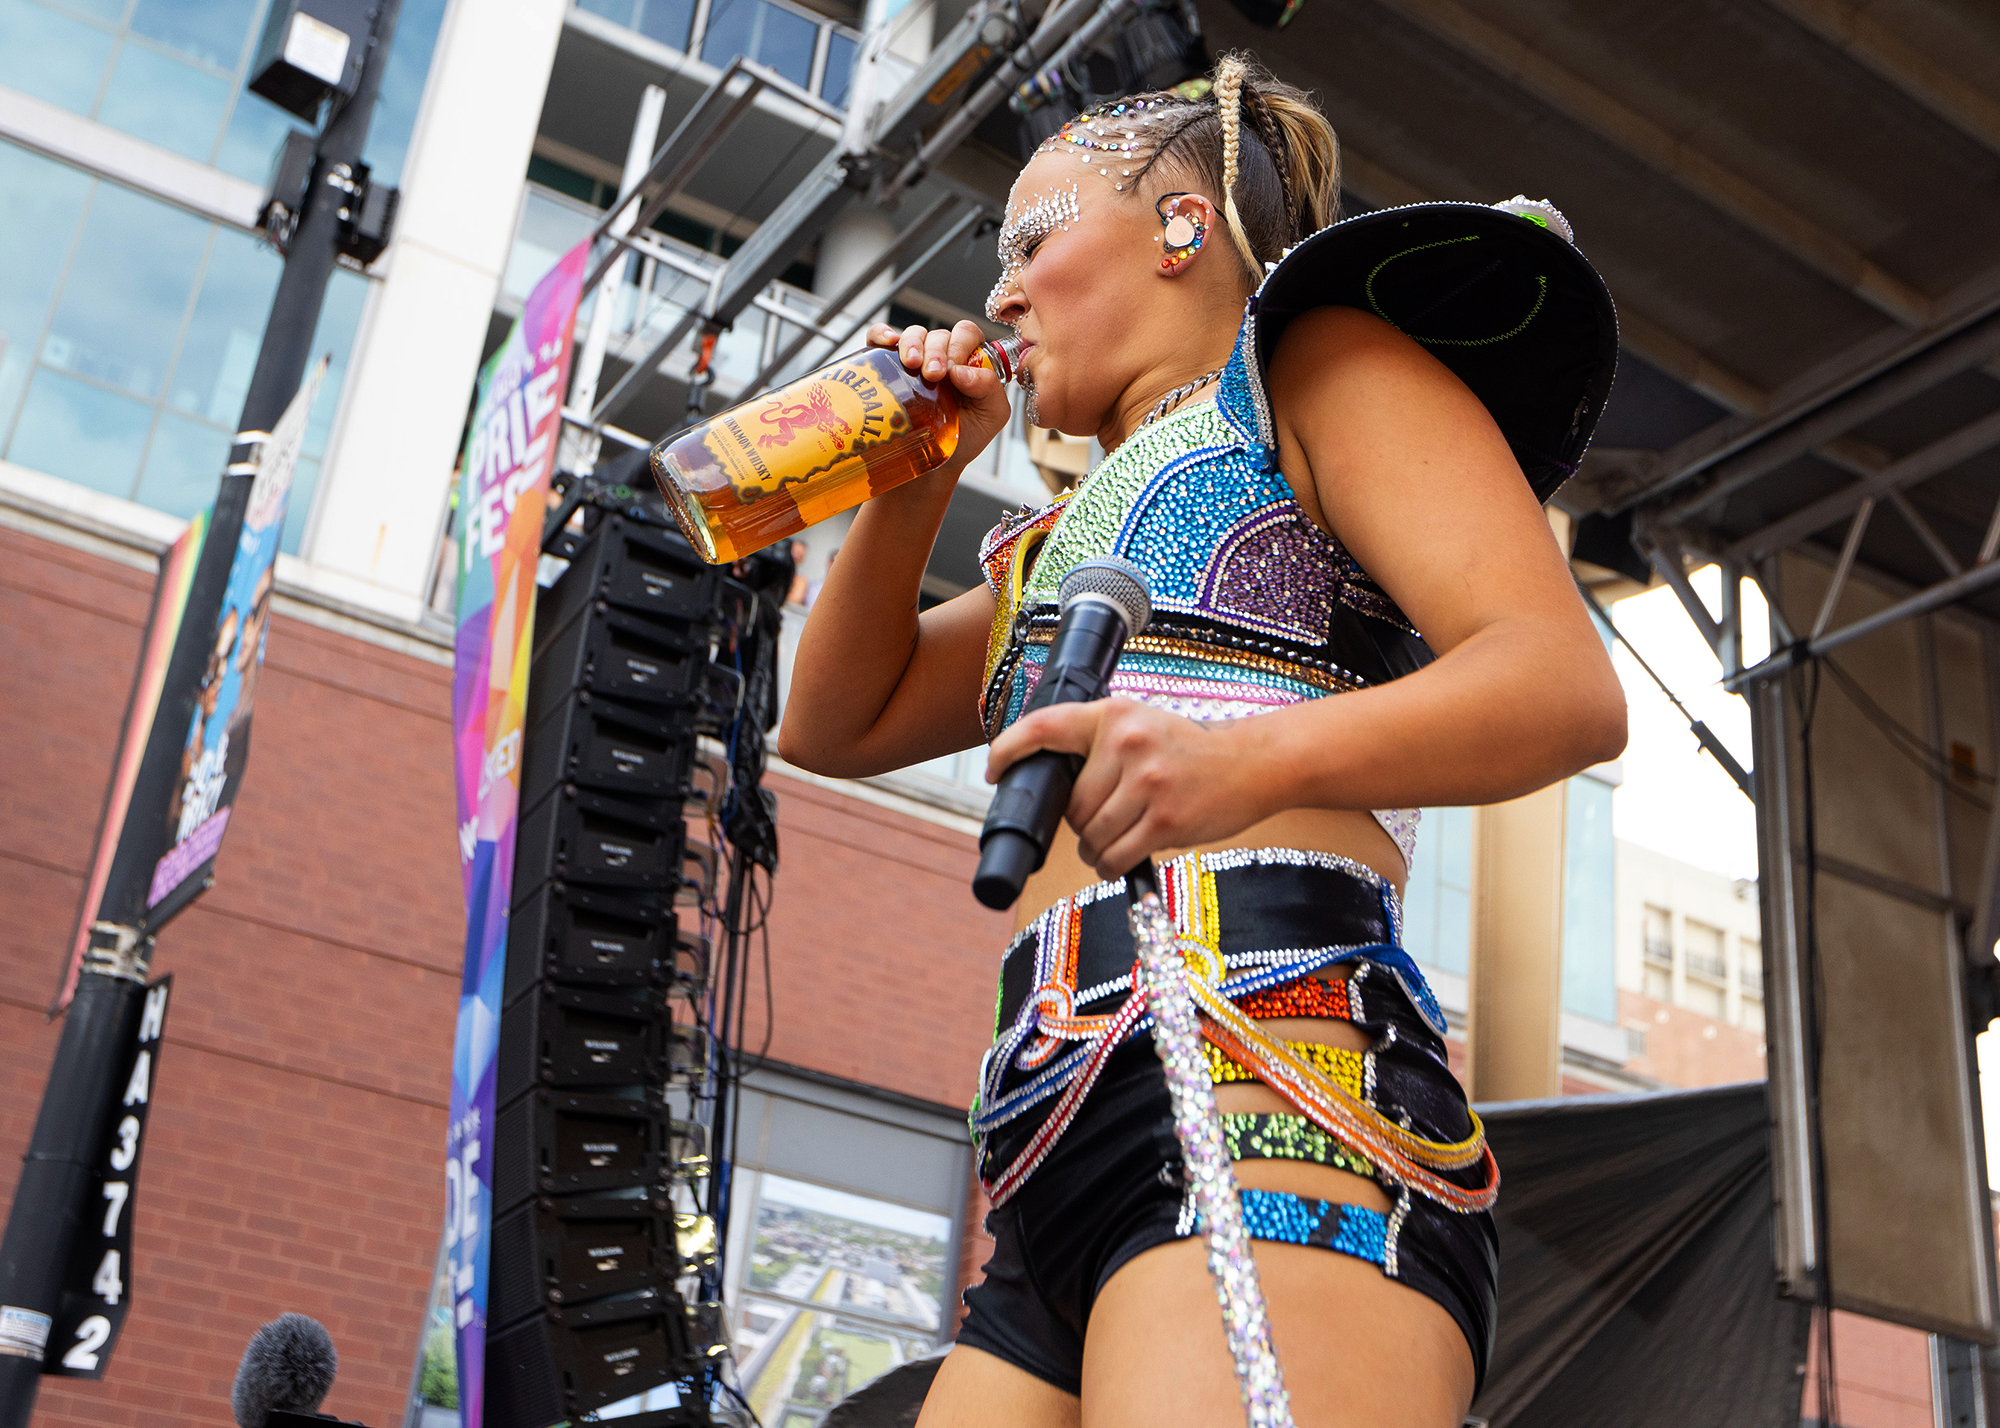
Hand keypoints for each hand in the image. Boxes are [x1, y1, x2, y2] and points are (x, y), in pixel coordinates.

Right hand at [867, 321, 1012, 472]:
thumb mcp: (991, 417)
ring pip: (913, 334)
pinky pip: (880, 337)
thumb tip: (962, 372)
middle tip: (932, 375)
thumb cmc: (963, 438)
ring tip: (911, 364)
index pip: (967, 334)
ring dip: (912, 344)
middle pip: (939, 335)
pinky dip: (882, 334)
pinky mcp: (887, 365)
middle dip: (936, 351)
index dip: (960, 346)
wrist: (931, 464)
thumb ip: (991, 390)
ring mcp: (914, 359)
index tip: (952, 372)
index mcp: (969, 361)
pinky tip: (888, 343)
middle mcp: (942, 355)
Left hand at [986, 698, 1272, 878]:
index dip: (1009, 749)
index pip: (1045, 727)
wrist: (1253, 763)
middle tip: (1106, 817)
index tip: (994, 770)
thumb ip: (1099, 744)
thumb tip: (1051, 784)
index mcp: (1114, 715)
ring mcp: (1148, 783)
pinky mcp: (1165, 821)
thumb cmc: (1191, 750)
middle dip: (1079, 822)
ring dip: (1095, 848)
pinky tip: (1123, 856)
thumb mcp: (1142, 725)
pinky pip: (1114, 856)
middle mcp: (1127, 744)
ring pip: (1089, 835)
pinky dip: (1110, 864)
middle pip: (1071, 804)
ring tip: (1118, 837)